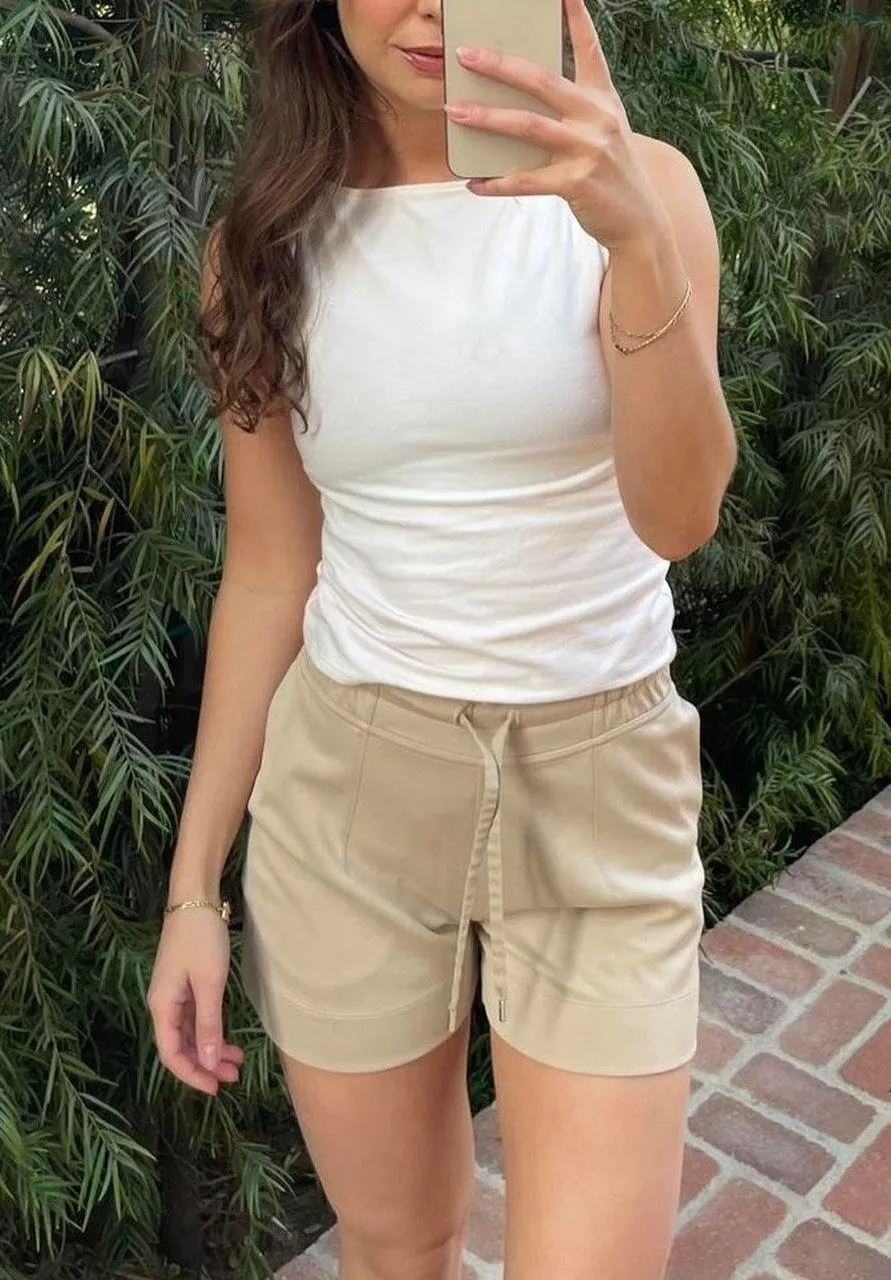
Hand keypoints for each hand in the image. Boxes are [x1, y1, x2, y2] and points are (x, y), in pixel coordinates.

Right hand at [148, 908, 244, 1095]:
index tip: (215, 1089)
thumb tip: (207, 1062)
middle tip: (234, 1077)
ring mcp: (174, 994)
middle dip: (205, 1065)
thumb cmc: (201, 939)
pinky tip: (229, 1039)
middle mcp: (164, 1004)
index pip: (171, 1054)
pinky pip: (196, 1018)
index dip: (192, 1075)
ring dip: (211, 1049)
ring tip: (237, 1062)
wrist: (195, 899)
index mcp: (162, 1006)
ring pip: (191, 1033)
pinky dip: (212, 1030)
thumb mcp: (209, 983)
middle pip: (181, 1046)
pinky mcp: (186, 984)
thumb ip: (208, 1024)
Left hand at [445, 0, 667, 251]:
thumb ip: (572, 112)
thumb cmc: (612, 173)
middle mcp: (597, 117)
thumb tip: (517, 105)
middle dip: (500, 66)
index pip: (589, 48)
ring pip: (527, 126)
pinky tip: (474, 183)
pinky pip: (526, 180)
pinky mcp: (576, 182)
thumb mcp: (604, 131)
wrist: (639, 220)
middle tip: (466, 55)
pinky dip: (496, 183)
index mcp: (603, 99)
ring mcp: (587, 149)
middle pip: (541, 81)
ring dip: (486, 118)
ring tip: (454, 112)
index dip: (575, 16)